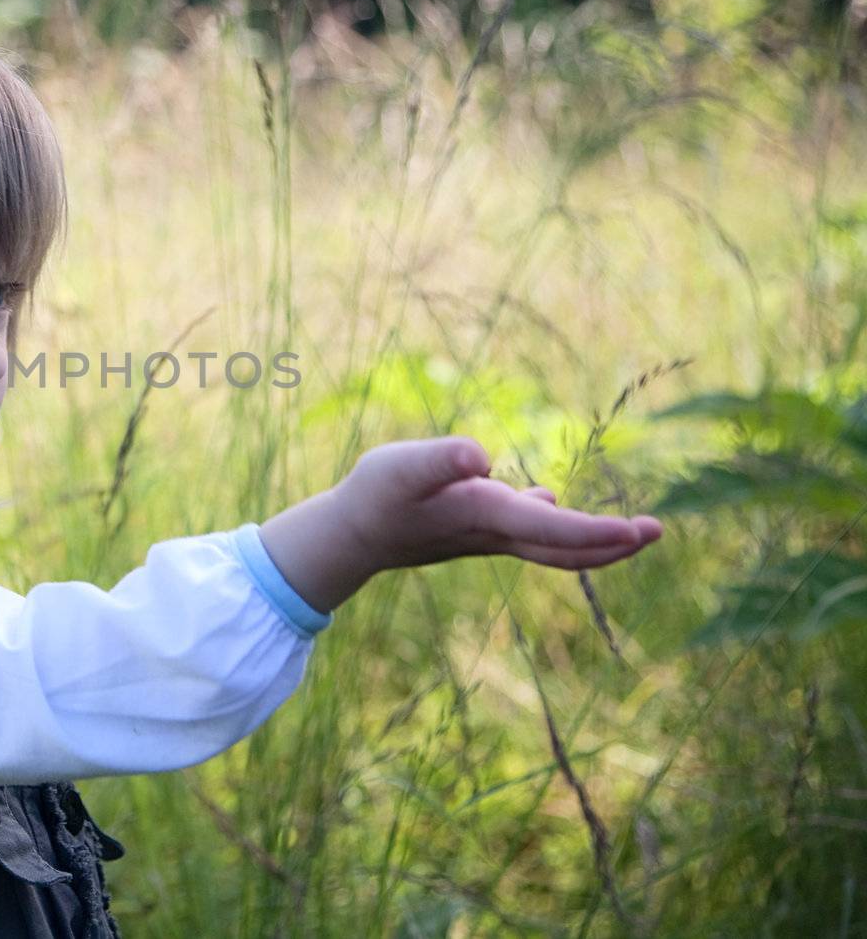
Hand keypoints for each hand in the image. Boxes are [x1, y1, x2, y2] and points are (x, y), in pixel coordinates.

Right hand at [340, 435, 662, 573]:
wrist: (351, 537)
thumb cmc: (374, 496)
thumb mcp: (401, 467)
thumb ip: (439, 459)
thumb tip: (480, 456)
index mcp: (485, 516)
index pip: (552, 528)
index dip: (596, 531)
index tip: (637, 530)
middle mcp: (494, 533)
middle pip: (564, 548)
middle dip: (612, 544)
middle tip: (655, 530)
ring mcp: (486, 536)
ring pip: (550, 544)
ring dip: (592, 540)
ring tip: (628, 530)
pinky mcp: (475, 530)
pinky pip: (528, 534)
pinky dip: (556, 526)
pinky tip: (546, 500)